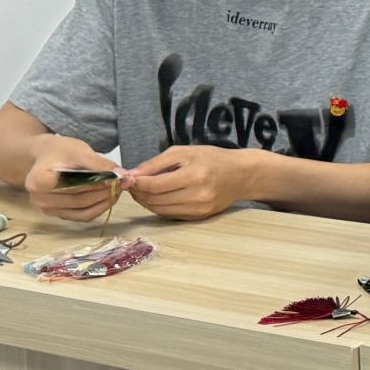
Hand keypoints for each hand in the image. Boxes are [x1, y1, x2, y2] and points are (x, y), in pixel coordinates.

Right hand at [24, 139, 130, 220]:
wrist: (45, 156)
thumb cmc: (60, 150)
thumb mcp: (79, 151)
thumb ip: (100, 164)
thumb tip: (122, 175)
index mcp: (39, 182)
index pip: (75, 188)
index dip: (99, 185)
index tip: (117, 178)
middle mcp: (40, 200)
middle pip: (80, 201)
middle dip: (105, 192)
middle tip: (125, 183)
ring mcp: (48, 210)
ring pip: (83, 212)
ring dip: (105, 202)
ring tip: (119, 189)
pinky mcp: (58, 214)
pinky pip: (82, 216)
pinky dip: (98, 207)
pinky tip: (109, 196)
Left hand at [124, 145, 255, 220]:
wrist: (241, 175)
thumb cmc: (212, 158)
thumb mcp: (184, 152)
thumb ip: (156, 163)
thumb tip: (131, 176)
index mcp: (194, 175)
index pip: (155, 185)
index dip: (136, 183)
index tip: (127, 177)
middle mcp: (198, 195)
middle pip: (154, 199)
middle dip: (138, 192)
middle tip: (133, 183)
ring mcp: (199, 209)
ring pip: (159, 210)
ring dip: (146, 201)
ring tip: (144, 189)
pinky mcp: (199, 217)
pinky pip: (169, 214)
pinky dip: (159, 206)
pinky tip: (159, 196)